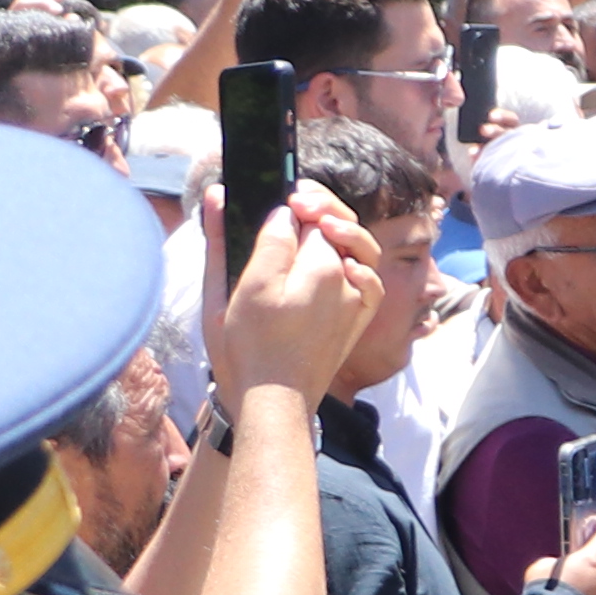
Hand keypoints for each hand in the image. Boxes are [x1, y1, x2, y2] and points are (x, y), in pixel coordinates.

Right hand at [208, 182, 387, 413]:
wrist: (275, 399)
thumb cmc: (249, 347)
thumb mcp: (235, 289)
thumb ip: (236, 238)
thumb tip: (224, 196)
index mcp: (319, 266)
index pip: (314, 215)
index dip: (298, 201)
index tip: (283, 198)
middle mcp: (348, 279)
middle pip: (343, 226)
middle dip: (323, 207)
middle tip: (297, 203)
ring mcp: (357, 301)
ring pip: (362, 250)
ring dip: (344, 231)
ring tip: (318, 226)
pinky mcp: (358, 320)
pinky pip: (371, 281)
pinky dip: (359, 264)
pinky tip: (340, 263)